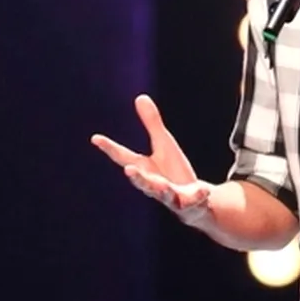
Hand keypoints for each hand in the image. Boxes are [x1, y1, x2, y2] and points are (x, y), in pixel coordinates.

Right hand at [91, 94, 212, 227]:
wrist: (193, 200)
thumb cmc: (173, 170)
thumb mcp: (164, 143)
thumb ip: (152, 124)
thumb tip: (140, 97)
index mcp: (145, 168)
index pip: (124, 157)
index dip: (110, 148)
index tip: (96, 138)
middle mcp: (154, 184)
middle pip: (143, 181)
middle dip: (137, 177)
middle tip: (129, 170)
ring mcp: (171, 196)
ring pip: (165, 195)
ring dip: (163, 191)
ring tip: (163, 186)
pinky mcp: (188, 203)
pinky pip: (194, 200)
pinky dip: (198, 196)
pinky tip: (203, 191)